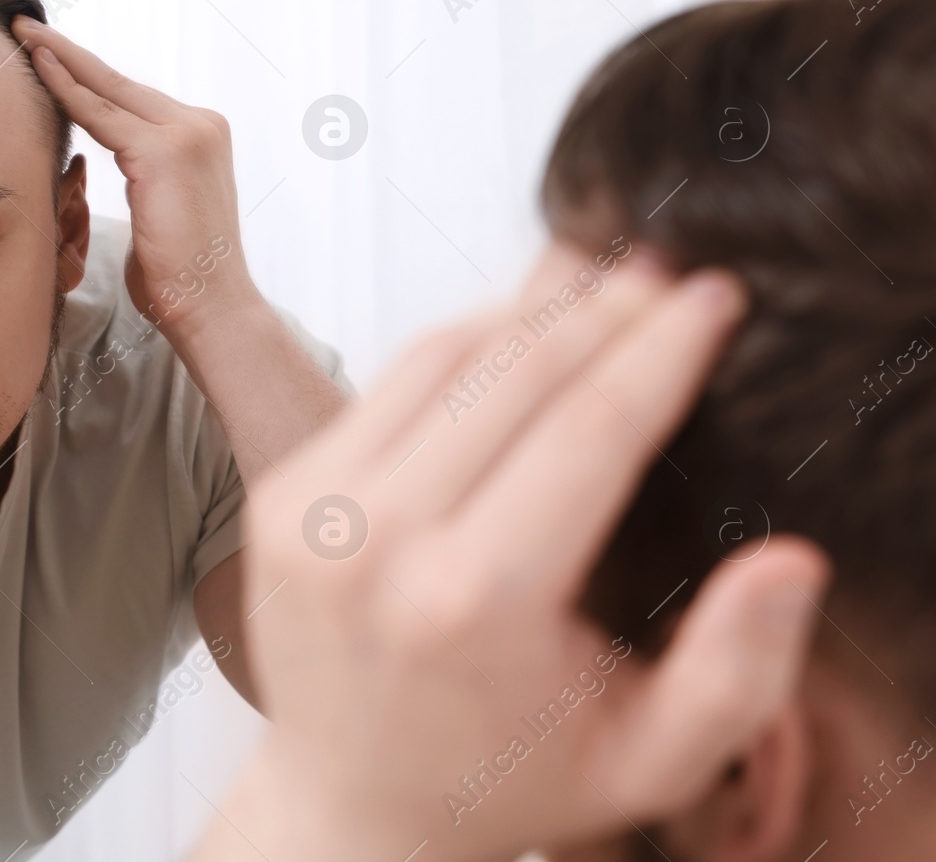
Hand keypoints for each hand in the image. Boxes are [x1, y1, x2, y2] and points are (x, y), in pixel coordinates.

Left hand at [11, 15, 257, 338]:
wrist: (211, 308)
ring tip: (23, 35)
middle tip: (25, 27)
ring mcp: (187, 134)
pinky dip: (68, 89)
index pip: (132, 99)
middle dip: (69, 54)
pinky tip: (39, 66)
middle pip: (119, 83)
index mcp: (201, 138)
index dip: (88, 75)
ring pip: (109, 89)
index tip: (50, 53)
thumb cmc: (179, 279)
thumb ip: (141, 182)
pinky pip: (102, 113)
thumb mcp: (157, 215)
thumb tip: (108, 173)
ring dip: (61, 60)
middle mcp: (200, 125)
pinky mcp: (166, 151)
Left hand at [201, 246, 831, 861]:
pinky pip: (387, 382)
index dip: (663, 348)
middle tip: (665, 273)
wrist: (353, 799)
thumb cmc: (505, 774)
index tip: (711, 298)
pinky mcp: (284, 493)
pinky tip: (516, 330)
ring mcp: (317, 510)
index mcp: (475, 602)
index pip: (590, 426)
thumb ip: (734, 672)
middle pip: (517, 375)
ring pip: (444, 357)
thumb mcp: (648, 760)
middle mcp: (379, 543)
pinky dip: (460, 343)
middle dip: (605, 310)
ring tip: (598, 281)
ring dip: (530, 308)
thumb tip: (788, 560)